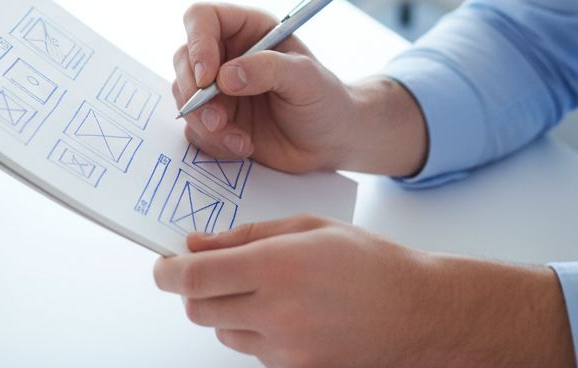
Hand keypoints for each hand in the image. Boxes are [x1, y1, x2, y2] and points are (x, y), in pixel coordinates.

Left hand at [154, 216, 576, 367]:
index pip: (195, 278)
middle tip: (210, 269)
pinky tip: (282, 309)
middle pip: (199, 310)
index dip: (168, 272)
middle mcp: (274, 311)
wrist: (415, 312)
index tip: (162, 264)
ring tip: (260, 286)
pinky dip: (251, 329)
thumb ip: (247, 235)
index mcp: (276, 266)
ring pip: (222, 332)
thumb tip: (199, 244)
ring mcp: (284, 349)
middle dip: (194, 289)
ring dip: (224, 309)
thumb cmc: (368, 262)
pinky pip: (251, 350)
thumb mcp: (307, 226)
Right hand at [171, 2, 358, 172]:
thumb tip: (225, 77)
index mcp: (247, 29)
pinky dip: (213, 142)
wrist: (331, 141)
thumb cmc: (325, 99)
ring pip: (184, 96)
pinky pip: (194, 128)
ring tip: (239, 139)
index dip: (197, 42)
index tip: (206, 76)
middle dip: (192, 92)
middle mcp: (226, 54)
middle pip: (183, 58)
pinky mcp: (216, 119)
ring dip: (204, 122)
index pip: (203, 18)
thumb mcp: (306, 77)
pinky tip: (243, 146)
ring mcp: (218, 89)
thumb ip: (268, 70)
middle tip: (217, 118)